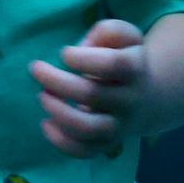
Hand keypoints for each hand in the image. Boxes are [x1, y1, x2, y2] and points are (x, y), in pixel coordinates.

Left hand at [28, 18, 147, 158]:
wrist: (148, 95)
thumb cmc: (125, 57)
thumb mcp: (125, 36)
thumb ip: (109, 31)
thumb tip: (83, 46)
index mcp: (134, 69)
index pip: (113, 64)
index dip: (84, 58)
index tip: (64, 52)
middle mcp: (129, 100)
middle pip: (92, 95)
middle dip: (57, 82)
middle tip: (35, 68)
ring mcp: (118, 125)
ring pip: (89, 128)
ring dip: (59, 113)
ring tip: (42, 96)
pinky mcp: (107, 143)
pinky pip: (85, 151)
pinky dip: (62, 142)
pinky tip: (46, 124)